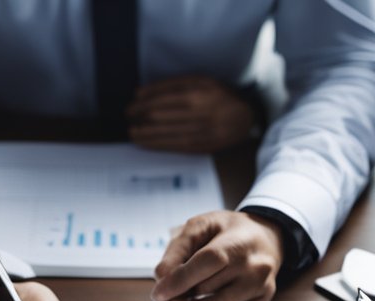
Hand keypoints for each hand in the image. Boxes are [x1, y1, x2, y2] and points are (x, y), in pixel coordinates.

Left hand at [127, 76, 256, 152]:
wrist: (245, 117)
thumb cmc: (219, 96)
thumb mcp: (201, 81)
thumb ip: (173, 84)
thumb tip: (142, 93)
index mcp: (198, 91)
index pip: (161, 97)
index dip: (142, 102)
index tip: (132, 103)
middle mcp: (199, 110)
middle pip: (159, 115)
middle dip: (139, 116)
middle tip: (129, 117)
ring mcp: (200, 130)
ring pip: (163, 132)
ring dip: (143, 133)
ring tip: (132, 132)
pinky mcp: (201, 145)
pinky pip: (172, 145)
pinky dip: (155, 144)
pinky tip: (144, 142)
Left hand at [152, 210, 281, 300]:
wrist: (268, 240)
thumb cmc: (230, 232)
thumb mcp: (201, 225)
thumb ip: (178, 248)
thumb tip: (161, 278)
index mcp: (240, 242)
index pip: (209, 262)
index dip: (181, 280)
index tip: (158, 293)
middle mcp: (256, 269)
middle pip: (206, 290)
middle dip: (178, 295)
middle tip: (166, 291)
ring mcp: (261, 291)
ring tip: (184, 293)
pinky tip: (209, 295)